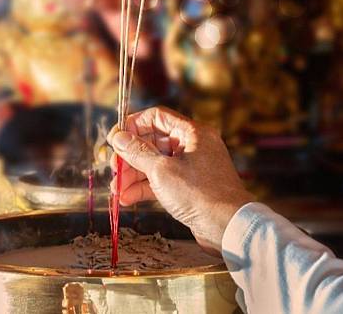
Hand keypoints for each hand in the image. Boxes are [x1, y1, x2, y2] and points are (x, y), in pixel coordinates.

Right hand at [107, 107, 253, 254]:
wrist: (228, 226)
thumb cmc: (199, 194)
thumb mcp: (162, 171)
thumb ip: (137, 152)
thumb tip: (119, 137)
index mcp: (192, 133)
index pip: (156, 117)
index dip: (133, 125)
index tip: (115, 138)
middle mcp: (193, 146)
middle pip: (153, 142)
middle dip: (130, 156)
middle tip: (114, 169)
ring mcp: (191, 167)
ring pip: (155, 163)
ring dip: (133, 175)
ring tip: (116, 189)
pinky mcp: (189, 187)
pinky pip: (162, 180)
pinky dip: (145, 187)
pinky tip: (127, 198)